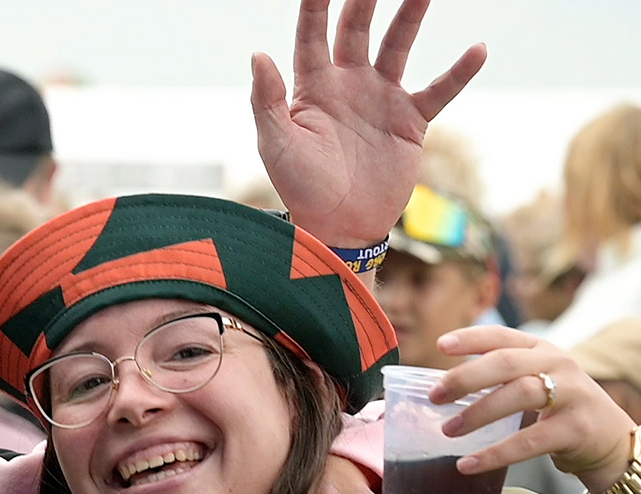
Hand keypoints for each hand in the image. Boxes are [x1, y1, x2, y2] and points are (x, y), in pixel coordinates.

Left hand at [252, 0, 487, 248]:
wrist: (339, 226)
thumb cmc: (300, 187)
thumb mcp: (276, 145)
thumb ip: (266, 101)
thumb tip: (258, 55)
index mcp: (311, 88)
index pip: (312, 36)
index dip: (315, 6)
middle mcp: (347, 85)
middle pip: (356, 29)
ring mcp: (380, 99)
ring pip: (397, 47)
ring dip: (410, 17)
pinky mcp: (410, 122)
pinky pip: (439, 91)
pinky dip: (459, 72)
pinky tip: (478, 49)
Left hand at [431, 325, 636, 493]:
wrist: (609, 438)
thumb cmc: (559, 406)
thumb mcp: (535, 378)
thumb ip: (500, 376)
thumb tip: (444, 386)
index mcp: (541, 349)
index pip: (502, 336)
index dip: (471, 338)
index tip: (440, 345)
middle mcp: (558, 364)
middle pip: (506, 363)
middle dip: (465, 378)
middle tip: (435, 397)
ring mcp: (571, 394)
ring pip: (519, 395)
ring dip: (477, 414)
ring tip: (448, 430)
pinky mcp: (575, 429)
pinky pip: (528, 441)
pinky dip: (494, 454)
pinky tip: (468, 464)